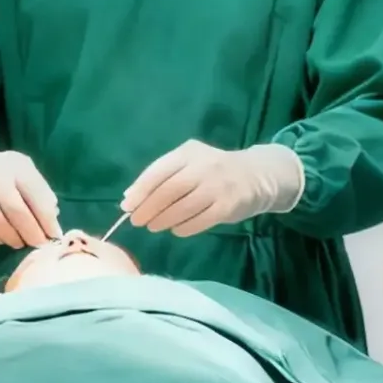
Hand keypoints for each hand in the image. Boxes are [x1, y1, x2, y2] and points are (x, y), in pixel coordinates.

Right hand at [0, 134, 59, 248]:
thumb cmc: (7, 175)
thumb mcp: (27, 175)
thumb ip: (42, 195)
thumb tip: (53, 224)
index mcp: (18, 167)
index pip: (36, 195)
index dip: (47, 219)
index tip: (54, 236)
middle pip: (15, 209)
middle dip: (30, 232)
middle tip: (38, 244)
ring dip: (10, 237)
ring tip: (20, 243)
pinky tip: (1, 239)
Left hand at [122, 141, 303, 237]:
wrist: (255, 176)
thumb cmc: (213, 170)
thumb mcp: (189, 163)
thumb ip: (161, 176)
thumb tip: (129, 198)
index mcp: (189, 153)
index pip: (159, 171)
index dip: (140, 190)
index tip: (127, 206)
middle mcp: (204, 166)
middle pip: (169, 190)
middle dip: (149, 208)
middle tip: (137, 221)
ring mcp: (218, 186)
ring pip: (183, 207)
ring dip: (163, 220)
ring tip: (153, 226)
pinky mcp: (228, 206)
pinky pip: (200, 221)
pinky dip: (183, 228)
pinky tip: (175, 230)